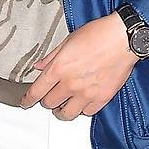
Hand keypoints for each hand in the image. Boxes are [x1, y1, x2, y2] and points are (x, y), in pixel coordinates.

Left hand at [20, 12, 139, 119]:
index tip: (25, 102)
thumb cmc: (99, 34)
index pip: (37, 91)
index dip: (28, 99)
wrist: (123, 38)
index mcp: (59, 68)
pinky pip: (87, 113)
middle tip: (50, 96)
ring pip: (66, 114)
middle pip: (49, 104)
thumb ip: (52, 57)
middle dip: (47, 101)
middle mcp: (70, 83)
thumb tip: (40, 66)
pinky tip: (82, 102)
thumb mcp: (69, 40)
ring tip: (63, 106)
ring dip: (62, 111)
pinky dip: (82, 110)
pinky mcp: (102, 98)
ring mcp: (86, 93)